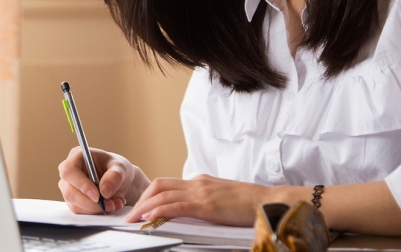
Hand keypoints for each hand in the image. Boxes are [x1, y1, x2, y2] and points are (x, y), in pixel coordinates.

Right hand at [57, 147, 149, 213]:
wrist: (119, 181)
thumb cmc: (116, 168)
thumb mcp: (121, 168)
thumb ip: (114, 177)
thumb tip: (104, 191)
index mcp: (77, 156)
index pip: (69, 171)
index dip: (81, 184)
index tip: (98, 195)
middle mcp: (69, 173)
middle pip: (69, 192)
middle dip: (91, 203)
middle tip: (110, 204)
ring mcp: (69, 187)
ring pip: (75, 205)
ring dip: (96, 209)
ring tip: (115, 203)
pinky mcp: (73, 201)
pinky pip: (80, 211)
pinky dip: (96, 212)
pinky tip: (109, 205)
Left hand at [123, 174, 277, 226]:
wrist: (269, 201)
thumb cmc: (250, 204)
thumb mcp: (223, 199)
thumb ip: (206, 202)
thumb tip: (192, 212)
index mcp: (201, 182)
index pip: (168, 184)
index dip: (150, 195)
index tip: (139, 207)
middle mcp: (198, 182)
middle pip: (160, 185)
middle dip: (142, 199)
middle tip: (131, 215)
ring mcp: (202, 192)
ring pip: (163, 194)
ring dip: (144, 207)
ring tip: (133, 219)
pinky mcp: (207, 205)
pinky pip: (177, 206)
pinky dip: (160, 211)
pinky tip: (150, 217)